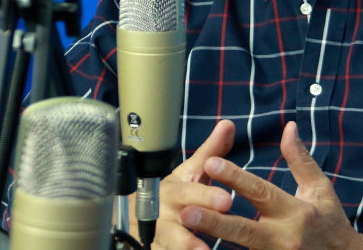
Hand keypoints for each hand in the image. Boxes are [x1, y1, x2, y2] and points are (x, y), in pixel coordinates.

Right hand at [142, 119, 235, 249]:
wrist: (134, 214)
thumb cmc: (173, 192)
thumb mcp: (191, 172)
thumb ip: (211, 152)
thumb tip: (228, 124)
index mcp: (174, 191)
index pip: (189, 192)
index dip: (206, 197)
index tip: (227, 201)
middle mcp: (162, 214)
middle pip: (175, 225)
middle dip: (190, 232)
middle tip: (208, 242)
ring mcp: (155, 235)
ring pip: (167, 244)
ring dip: (182, 248)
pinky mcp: (153, 248)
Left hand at [179, 121, 362, 249]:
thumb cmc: (330, 220)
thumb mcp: (319, 187)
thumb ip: (300, 159)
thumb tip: (288, 128)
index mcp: (296, 211)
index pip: (261, 192)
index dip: (236, 178)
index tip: (211, 163)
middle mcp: (284, 238)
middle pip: (244, 229)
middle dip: (214, 221)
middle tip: (187, 212)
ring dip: (214, 243)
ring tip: (186, 234)